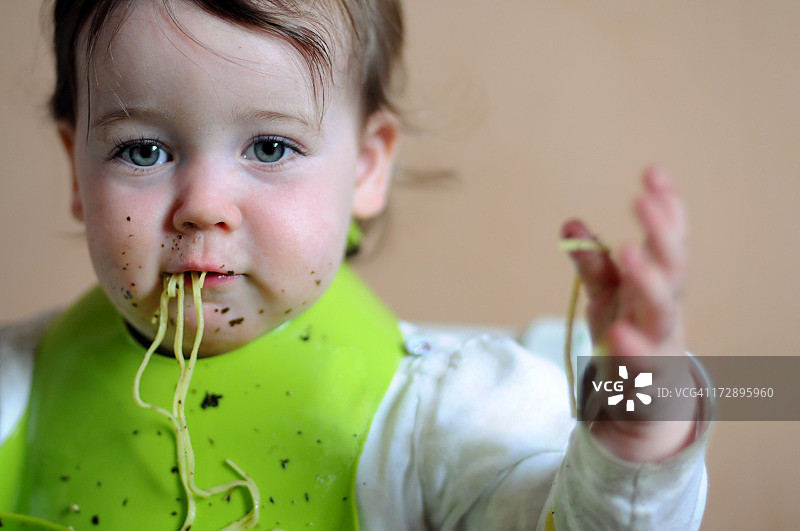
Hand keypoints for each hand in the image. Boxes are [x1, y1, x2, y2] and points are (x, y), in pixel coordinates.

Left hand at [561, 166, 695, 461]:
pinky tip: (617, 332)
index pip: (669, 239)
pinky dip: (632, 347)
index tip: (653, 172)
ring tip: (630, 251)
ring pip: (663, 310)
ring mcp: (659, 343)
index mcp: (658, 283)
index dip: (666, 207)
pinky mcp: (645, 379)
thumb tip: (568, 225)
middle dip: (662, 232)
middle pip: (673, 267)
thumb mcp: (607, 295)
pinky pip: (642, 362)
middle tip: (642, 201)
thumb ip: (593, 263)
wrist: (644, 403)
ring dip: (649, 280)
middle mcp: (665, 308)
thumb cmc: (629, 336)